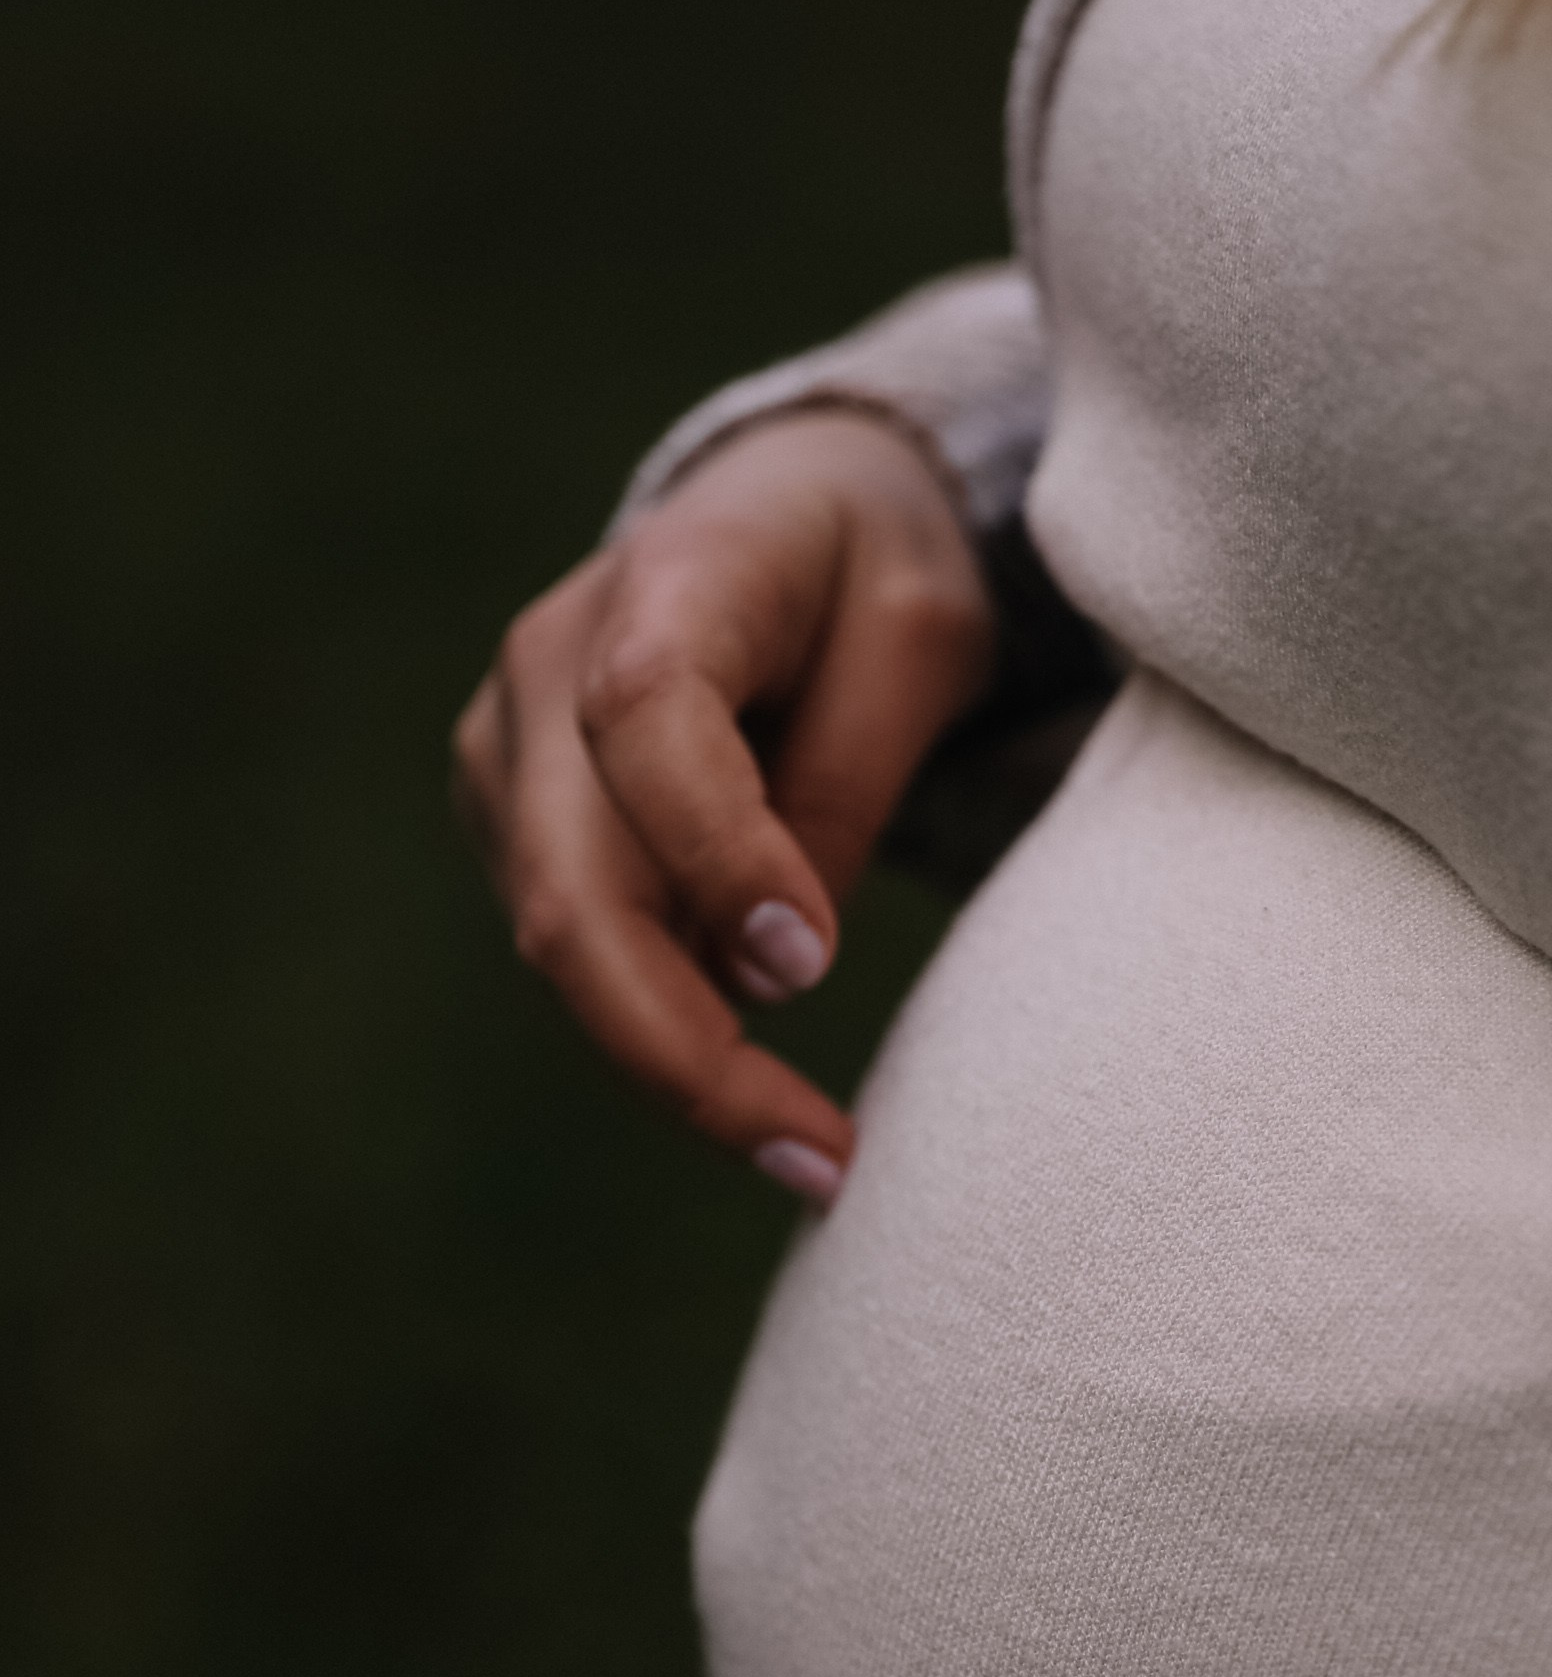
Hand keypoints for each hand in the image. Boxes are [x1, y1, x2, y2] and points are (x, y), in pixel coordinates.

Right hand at [452, 409, 994, 1193]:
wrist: (773, 519)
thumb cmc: (866, 575)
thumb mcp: (920, 635)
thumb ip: (846, 781)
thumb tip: (763, 971)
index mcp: (661, 584)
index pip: (645, 724)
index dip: (716, 853)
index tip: (810, 965)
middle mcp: (544, 669)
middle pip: (568, 889)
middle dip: (683, 1049)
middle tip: (819, 1157)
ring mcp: (507, 755)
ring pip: (560, 947)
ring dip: (678, 1066)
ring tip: (814, 1152)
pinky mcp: (512, 826)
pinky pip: (577, 955)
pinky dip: (663, 1033)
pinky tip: (759, 1093)